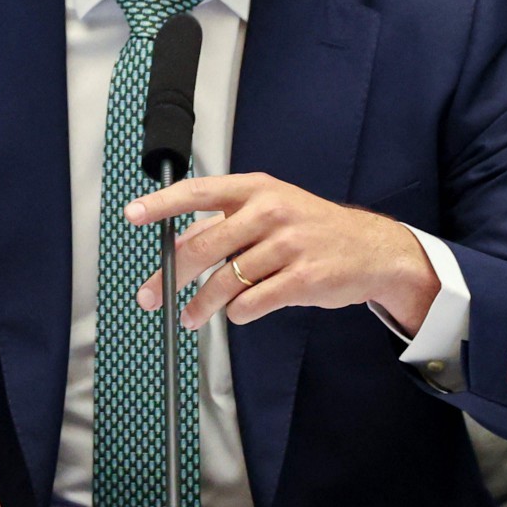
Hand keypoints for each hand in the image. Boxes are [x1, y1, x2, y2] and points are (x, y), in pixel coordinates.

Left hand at [127, 173, 440, 334]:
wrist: (373, 250)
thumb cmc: (312, 230)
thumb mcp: (271, 211)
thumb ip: (225, 225)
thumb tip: (174, 248)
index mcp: (257, 189)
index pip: (199, 192)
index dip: (162, 204)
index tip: (133, 214)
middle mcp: (270, 211)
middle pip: (204, 246)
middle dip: (170, 276)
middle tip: (149, 296)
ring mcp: (289, 245)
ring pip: (225, 282)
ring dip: (201, 306)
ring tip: (190, 317)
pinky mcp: (303, 279)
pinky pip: (252, 303)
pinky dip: (238, 313)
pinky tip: (238, 312)